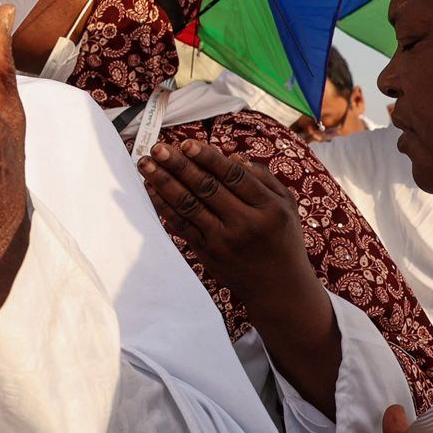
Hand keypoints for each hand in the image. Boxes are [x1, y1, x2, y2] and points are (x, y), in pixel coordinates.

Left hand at [140, 139, 341, 416]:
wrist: (279, 289)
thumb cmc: (282, 239)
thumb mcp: (286, 207)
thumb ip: (263, 178)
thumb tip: (232, 156)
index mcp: (270, 209)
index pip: (234, 177)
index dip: (208, 158)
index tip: (187, 143)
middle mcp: (246, 225)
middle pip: (207, 189)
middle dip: (179, 165)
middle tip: (157, 148)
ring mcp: (224, 242)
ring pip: (188, 206)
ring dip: (163, 182)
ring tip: (145, 164)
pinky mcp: (208, 254)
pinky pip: (181, 225)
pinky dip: (164, 206)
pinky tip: (152, 189)